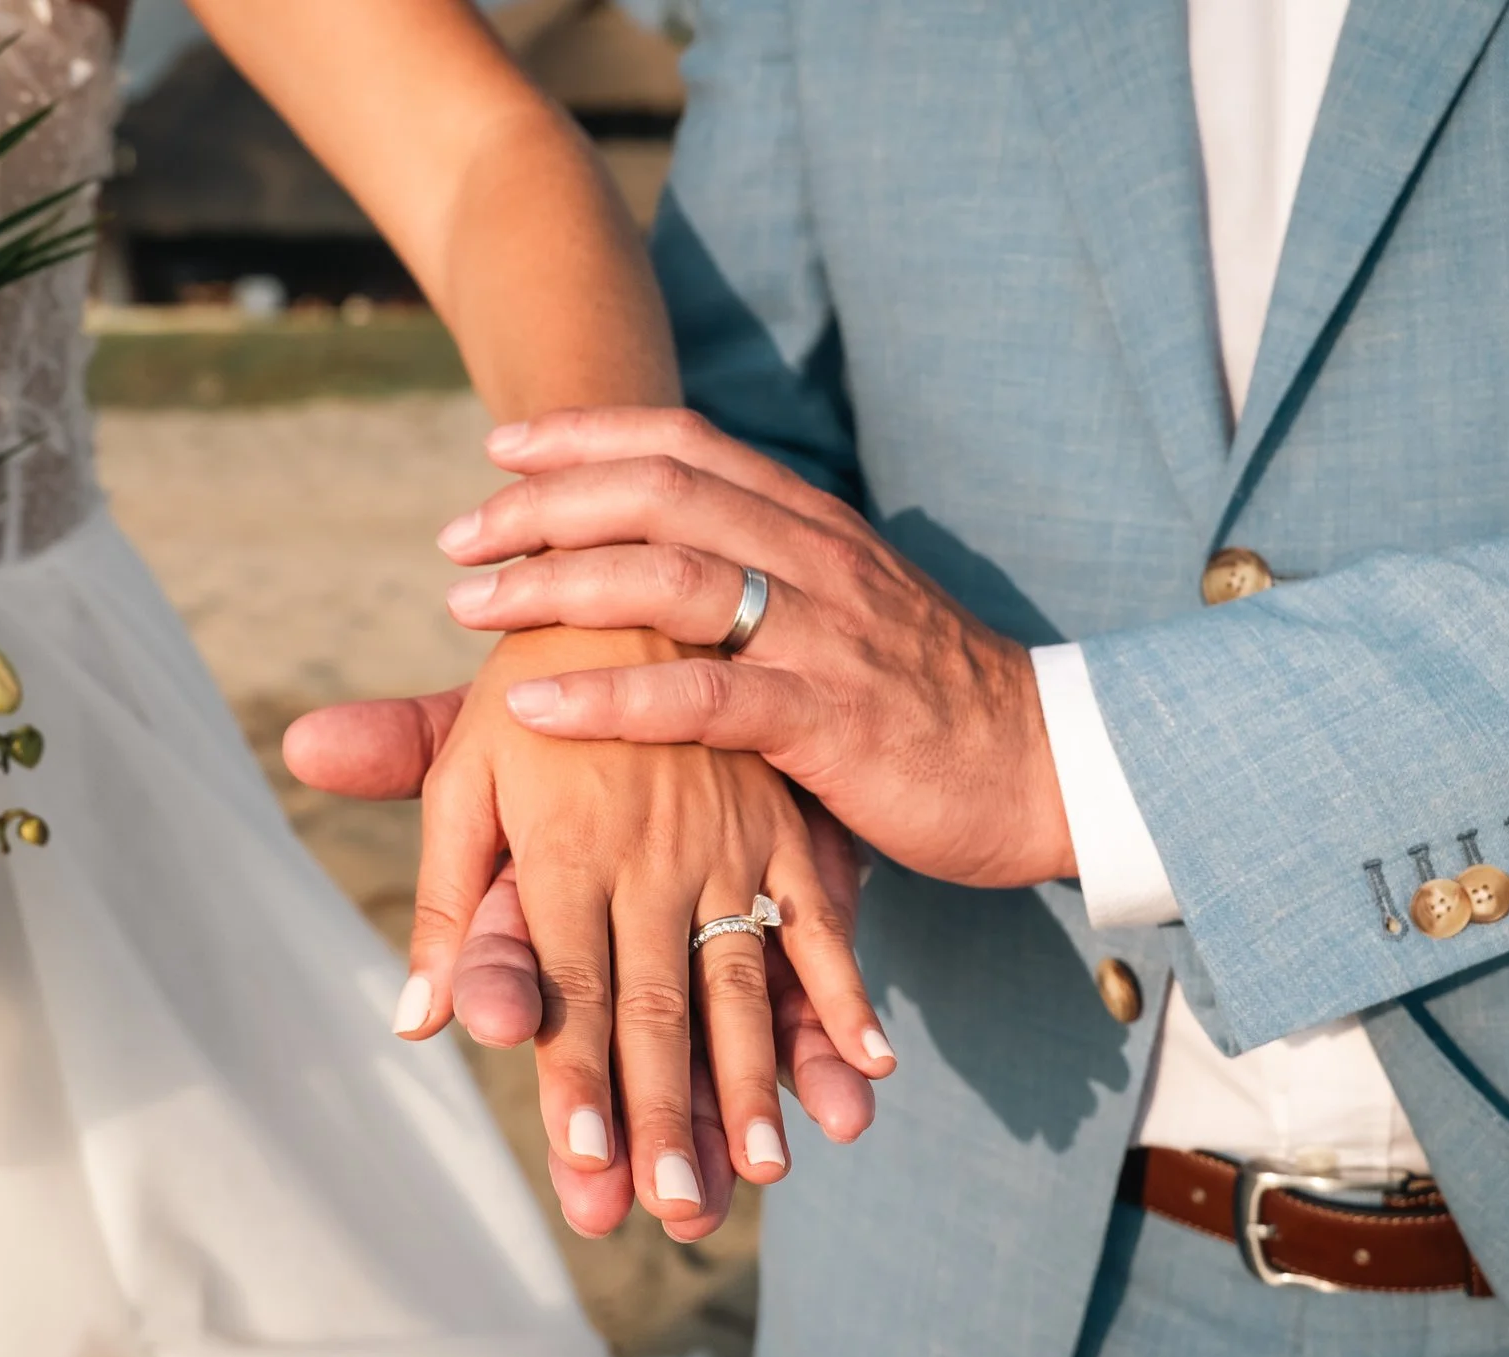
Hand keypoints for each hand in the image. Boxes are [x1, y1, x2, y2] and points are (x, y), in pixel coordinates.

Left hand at [286, 649, 887, 1237]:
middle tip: (673, 1208)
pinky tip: (868, 1069)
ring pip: (744, 978)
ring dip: (756, 1078)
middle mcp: (654, 850)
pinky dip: (846, 997)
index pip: (568, 986)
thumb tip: (416, 1022)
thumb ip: (447, 894)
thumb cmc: (537, 675)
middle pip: (659, 1002)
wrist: (648, 558)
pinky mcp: (787, 824)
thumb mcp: (468, 766)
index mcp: (566, 840)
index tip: (586, 1164)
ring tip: (767, 1170)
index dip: (578, 1076)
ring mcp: (732, 840)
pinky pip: (822, 923)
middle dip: (667, 1111)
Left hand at [438, 408, 1077, 890]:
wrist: (1050, 770)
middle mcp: (814, 557)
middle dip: (544, 503)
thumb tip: (667, 568)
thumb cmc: (931, 705)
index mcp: (813, 523)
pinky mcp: (829, 719)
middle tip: (458, 535)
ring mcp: (824, 633)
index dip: (585, 434)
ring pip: (668, 576)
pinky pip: (702, 695)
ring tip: (469, 606)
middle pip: (657, 491)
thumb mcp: (846, 616)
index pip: (684, 441)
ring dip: (554, 582)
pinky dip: (608, 694)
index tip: (502, 447)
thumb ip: (765, 583)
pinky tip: (533, 702)